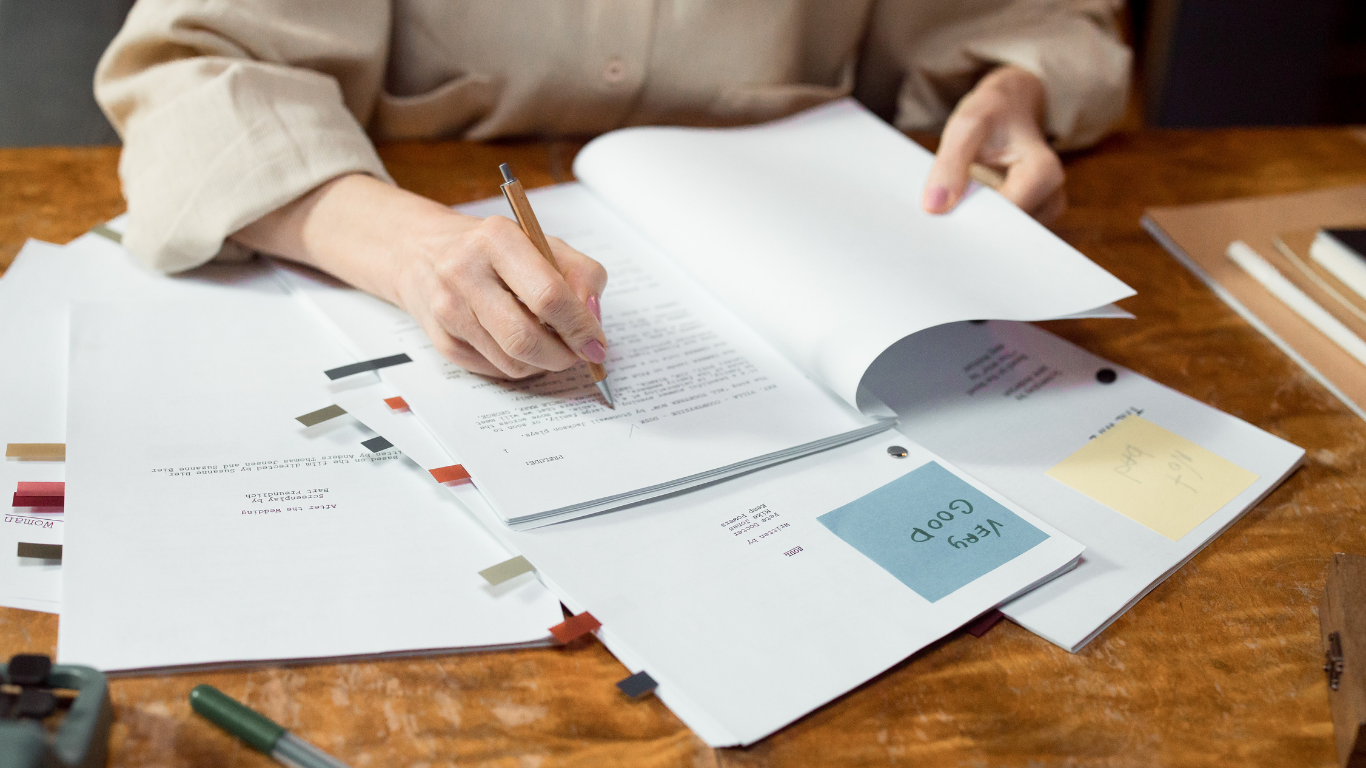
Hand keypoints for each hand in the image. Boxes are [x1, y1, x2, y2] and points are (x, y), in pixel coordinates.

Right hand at [233, 174, 608, 378]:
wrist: (420, 251)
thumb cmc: (492, 250)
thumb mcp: (541, 243)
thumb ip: (579, 274)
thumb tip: (594, 320)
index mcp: (497, 239)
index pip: (549, 295)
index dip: (580, 327)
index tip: (597, 344)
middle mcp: (465, 271)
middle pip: (525, 338)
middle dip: (563, 356)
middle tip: (578, 355)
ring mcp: (448, 308)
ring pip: (511, 362)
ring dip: (543, 364)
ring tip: (551, 346)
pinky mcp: (440, 339)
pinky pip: (493, 370)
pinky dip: (518, 367)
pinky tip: (520, 346)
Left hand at [921, 65, 1065, 223]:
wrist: (1011, 108)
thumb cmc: (993, 113)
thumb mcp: (967, 125)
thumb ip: (950, 164)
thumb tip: (934, 207)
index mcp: (1044, 172)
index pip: (1005, 216)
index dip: (972, 218)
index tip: (942, 215)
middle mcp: (1052, 197)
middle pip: (1008, 232)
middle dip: (974, 228)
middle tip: (941, 220)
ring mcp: (1044, 211)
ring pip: (1005, 238)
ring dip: (977, 228)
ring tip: (954, 209)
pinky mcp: (1031, 218)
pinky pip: (1004, 234)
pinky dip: (982, 226)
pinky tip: (965, 212)